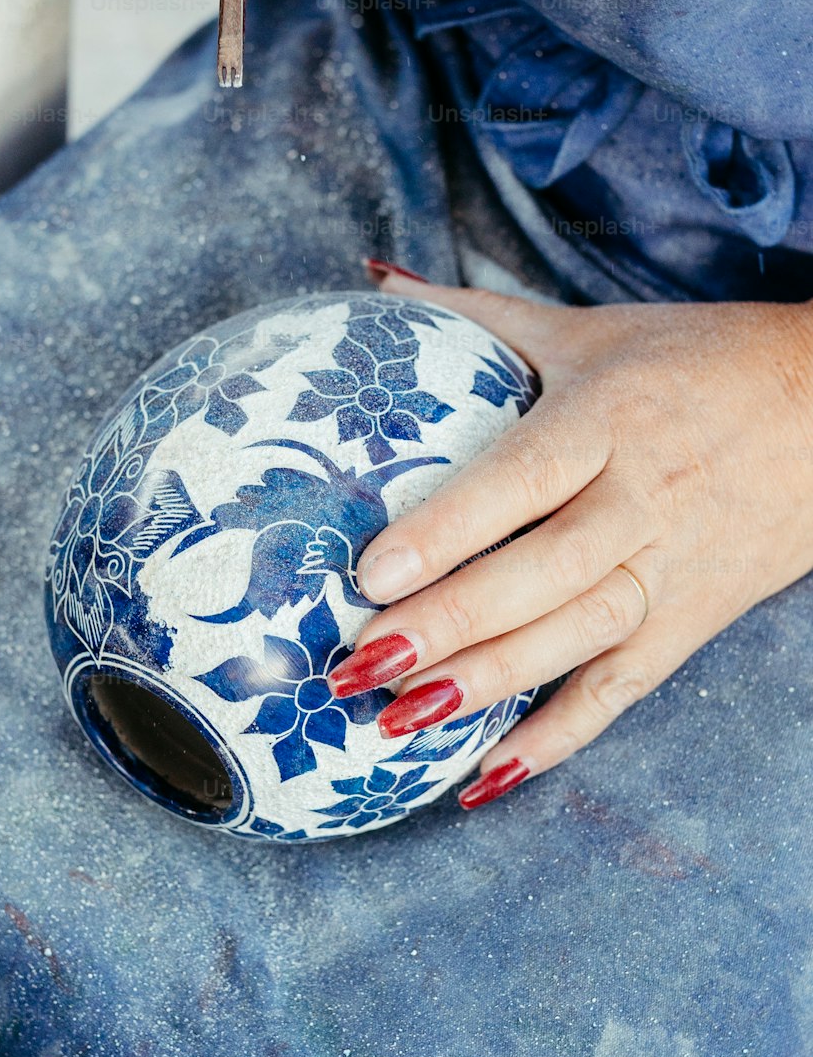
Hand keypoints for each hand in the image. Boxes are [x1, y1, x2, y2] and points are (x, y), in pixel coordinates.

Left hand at [328, 269, 812, 808]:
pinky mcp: (691, 620)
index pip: (526, 478)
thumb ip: (476, 312)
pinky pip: (622, 690)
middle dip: (449, 624)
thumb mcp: (588, 330)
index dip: (452, 529)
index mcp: (612, 418)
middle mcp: (643, 500)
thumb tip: (374, 279)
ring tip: (402, 721)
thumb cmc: (696, 363)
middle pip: (542, 574)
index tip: (372, 570)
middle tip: (360, 666)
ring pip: (578, 638)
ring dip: (490, 686)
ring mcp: (672, 569)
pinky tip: (486, 777)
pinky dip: (559, 738)